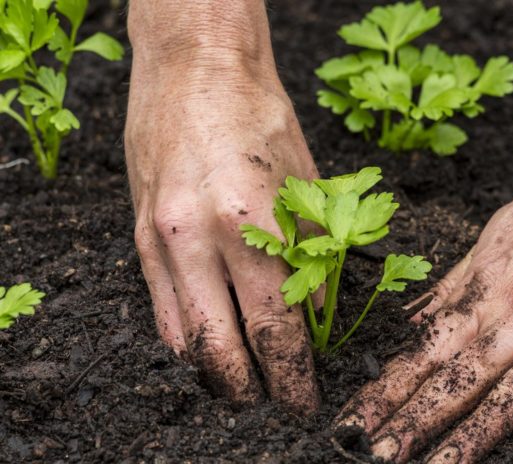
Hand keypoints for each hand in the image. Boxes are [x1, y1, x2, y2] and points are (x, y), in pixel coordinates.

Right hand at [125, 1, 318, 412]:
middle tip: (274, 409)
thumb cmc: (260, 117)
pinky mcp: (139, 234)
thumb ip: (313, 257)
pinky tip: (204, 353)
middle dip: (252, 390)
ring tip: (241, 389)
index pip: (276, 328)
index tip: (304, 402)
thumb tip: (317, 319)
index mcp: (250, 224)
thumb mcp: (307, 184)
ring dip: (215, 373)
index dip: (292, 376)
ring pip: (184, 338)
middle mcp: (196, 239)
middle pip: (223, 348)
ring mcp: (160, 239)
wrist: (194, 66)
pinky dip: (184, 341)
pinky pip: (159, 307)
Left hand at [335, 142, 512, 461]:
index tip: (354, 420)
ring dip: (472, 436)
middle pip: (458, 377)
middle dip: (412, 420)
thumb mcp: (496, 232)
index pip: (426, 349)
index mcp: (490, 288)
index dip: (387, 389)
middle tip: (371, 453)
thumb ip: (457, 282)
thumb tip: (414, 317)